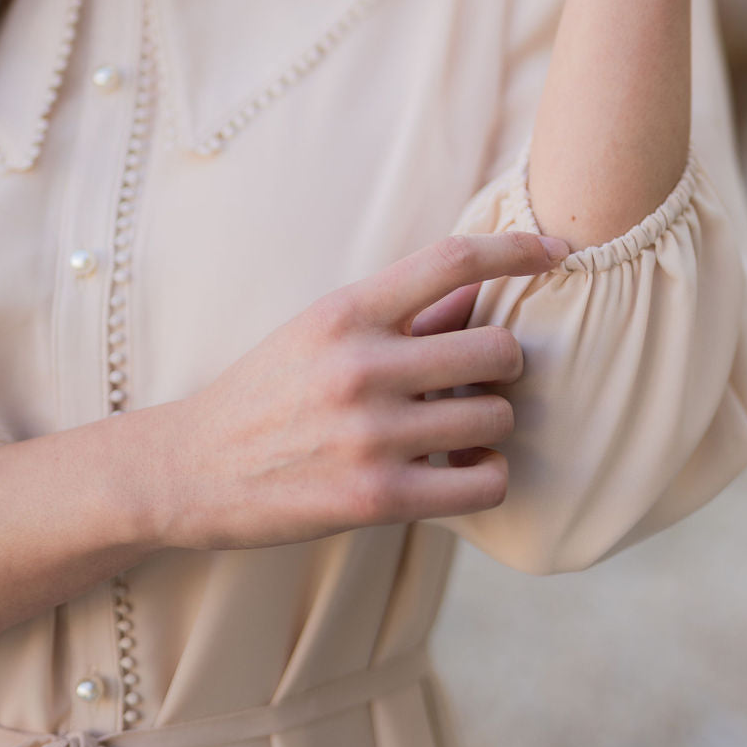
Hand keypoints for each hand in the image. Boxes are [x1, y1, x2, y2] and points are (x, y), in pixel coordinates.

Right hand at [151, 231, 569, 550]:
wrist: (188, 469)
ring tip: (458, 433)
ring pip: (496, 418)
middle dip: (503, 368)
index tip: (558, 252)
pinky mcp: (376, 498)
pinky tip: (459, 473)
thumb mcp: (319, 330)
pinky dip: (486, 478)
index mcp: (347, 311)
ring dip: (490, 427)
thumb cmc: (266, 392)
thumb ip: (398, 313)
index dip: (518, 249)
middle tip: (478, 383)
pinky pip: (484, 482)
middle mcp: (361, 365)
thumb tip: (477, 288)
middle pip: (498, 349)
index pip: (454, 258)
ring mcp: (370, 433)